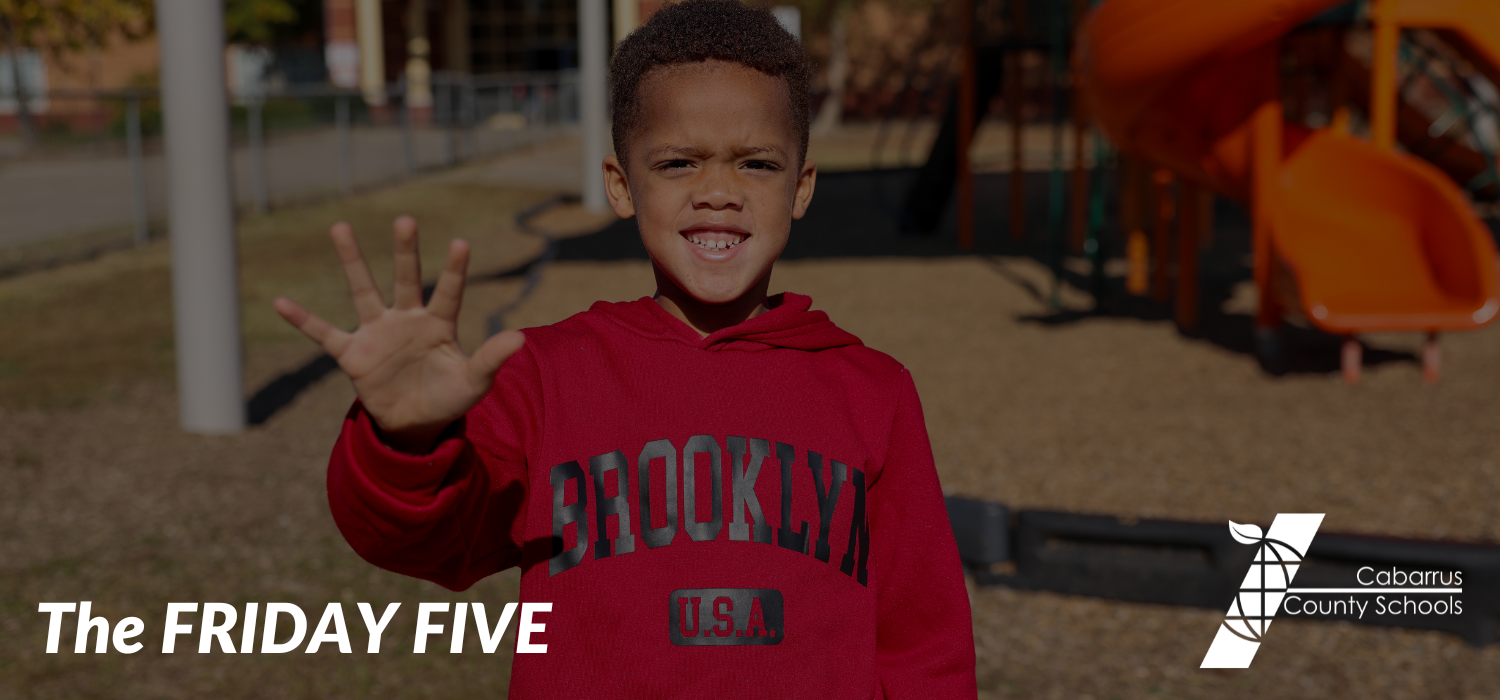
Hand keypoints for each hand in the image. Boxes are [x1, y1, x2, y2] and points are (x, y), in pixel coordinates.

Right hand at [273, 216, 524, 452]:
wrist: (415, 423)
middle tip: (406, 220)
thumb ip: (491, 358)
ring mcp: (378, 333)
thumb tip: (521, 338)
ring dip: (353, 261)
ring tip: (340, 226)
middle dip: (405, 252)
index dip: (455, 271)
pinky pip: (323, 334)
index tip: (461, 242)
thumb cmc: (448, 397)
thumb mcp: (474, 382)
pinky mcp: (353, 354)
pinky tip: (279, 302)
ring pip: (363, 290)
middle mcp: (407, 319)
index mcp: (439, 324)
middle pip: (406, 279)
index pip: (449, 293)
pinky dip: (303, 320)